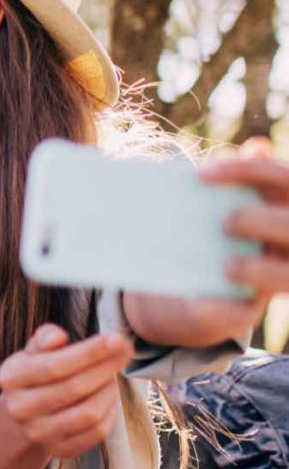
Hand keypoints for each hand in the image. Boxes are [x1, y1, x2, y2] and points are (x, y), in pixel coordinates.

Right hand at [0, 324, 132, 457]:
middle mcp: (20, 408)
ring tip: (113, 374)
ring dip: (109, 390)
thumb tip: (59, 337)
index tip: (118, 339)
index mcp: (10, 377)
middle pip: (74, 388)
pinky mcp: (58, 450)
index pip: (54, 365)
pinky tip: (110, 395)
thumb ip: (45, 337)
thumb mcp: (34, 350)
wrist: (24, 414)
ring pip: (88, 413)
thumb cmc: (36, 372)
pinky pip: (96, 433)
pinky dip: (111, 412)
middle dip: (106, 367)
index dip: (90, 352)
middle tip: (126, 350)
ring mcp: (38, 433)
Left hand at [122, 140, 277, 347]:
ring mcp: (273, 277)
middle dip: (263, 221)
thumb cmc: (202, 232)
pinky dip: (218, 307)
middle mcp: (286, 242)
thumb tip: (195, 157)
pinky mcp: (246, 311)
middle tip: (227, 222)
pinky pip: (243, 312)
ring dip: (258, 269)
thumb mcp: (204, 205)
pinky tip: (197, 301)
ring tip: (227, 265)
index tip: (202, 173)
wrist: (190, 288)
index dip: (245, 171)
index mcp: (279, 205)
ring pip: (287, 277)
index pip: (279, 177)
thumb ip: (211, 180)